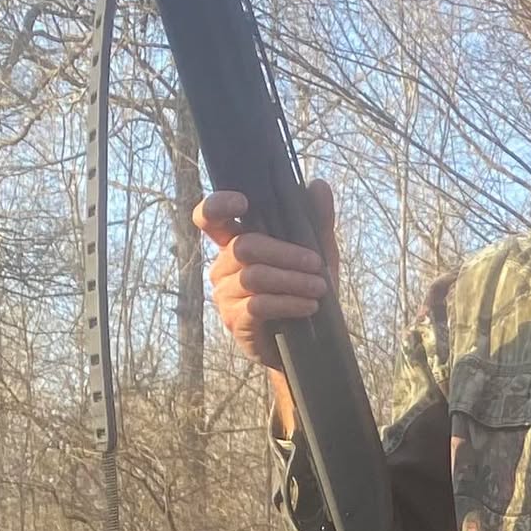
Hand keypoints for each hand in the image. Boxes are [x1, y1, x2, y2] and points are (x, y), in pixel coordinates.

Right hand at [194, 179, 336, 368]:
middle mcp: (223, 266)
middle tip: (316, 264)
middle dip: (285, 253)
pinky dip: (288, 303)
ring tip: (320, 288)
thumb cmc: (306, 291)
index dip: (217, 206)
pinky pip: (258, 305)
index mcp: (235, 243)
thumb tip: (319, 184)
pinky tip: (310, 307)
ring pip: (254, 277)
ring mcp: (225, 294)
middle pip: (245, 247)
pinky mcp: (235, 321)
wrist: (308, 345)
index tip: (243, 204)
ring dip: (292, 280)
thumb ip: (317, 222)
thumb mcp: (318, 255)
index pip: (210, 218)